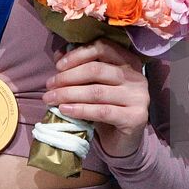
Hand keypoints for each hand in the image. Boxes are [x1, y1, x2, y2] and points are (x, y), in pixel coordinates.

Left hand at [42, 39, 149, 157]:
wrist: (123, 140)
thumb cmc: (107, 107)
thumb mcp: (94, 85)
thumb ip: (80, 67)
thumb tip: (59, 54)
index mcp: (129, 61)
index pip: (103, 47)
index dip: (78, 54)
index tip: (58, 66)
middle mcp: (136, 76)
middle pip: (97, 69)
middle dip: (68, 77)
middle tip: (50, 85)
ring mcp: (138, 97)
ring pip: (97, 91)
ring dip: (69, 94)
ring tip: (50, 99)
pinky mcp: (135, 117)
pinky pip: (102, 111)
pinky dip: (80, 110)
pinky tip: (64, 110)